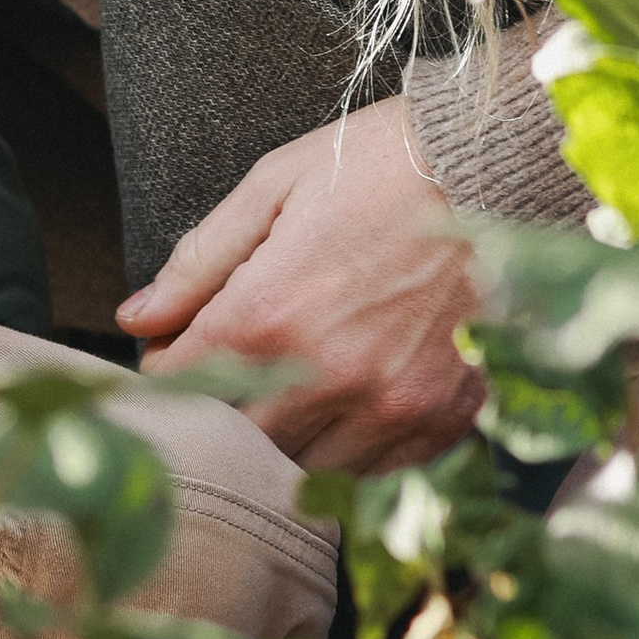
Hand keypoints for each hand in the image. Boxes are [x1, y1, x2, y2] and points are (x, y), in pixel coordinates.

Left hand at [118, 97, 483, 472]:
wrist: (500, 166)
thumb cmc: (379, 164)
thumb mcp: (274, 185)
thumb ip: (199, 260)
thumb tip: (138, 318)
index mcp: (270, 311)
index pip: (180, 385)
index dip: (165, 369)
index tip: (175, 351)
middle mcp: (326, 375)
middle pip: (235, 441)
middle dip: (218, 413)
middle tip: (229, 373)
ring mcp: (389, 406)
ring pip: (302, 468)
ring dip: (283, 438)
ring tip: (292, 385)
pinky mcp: (442, 419)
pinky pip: (373, 473)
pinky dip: (349, 449)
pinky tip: (350, 400)